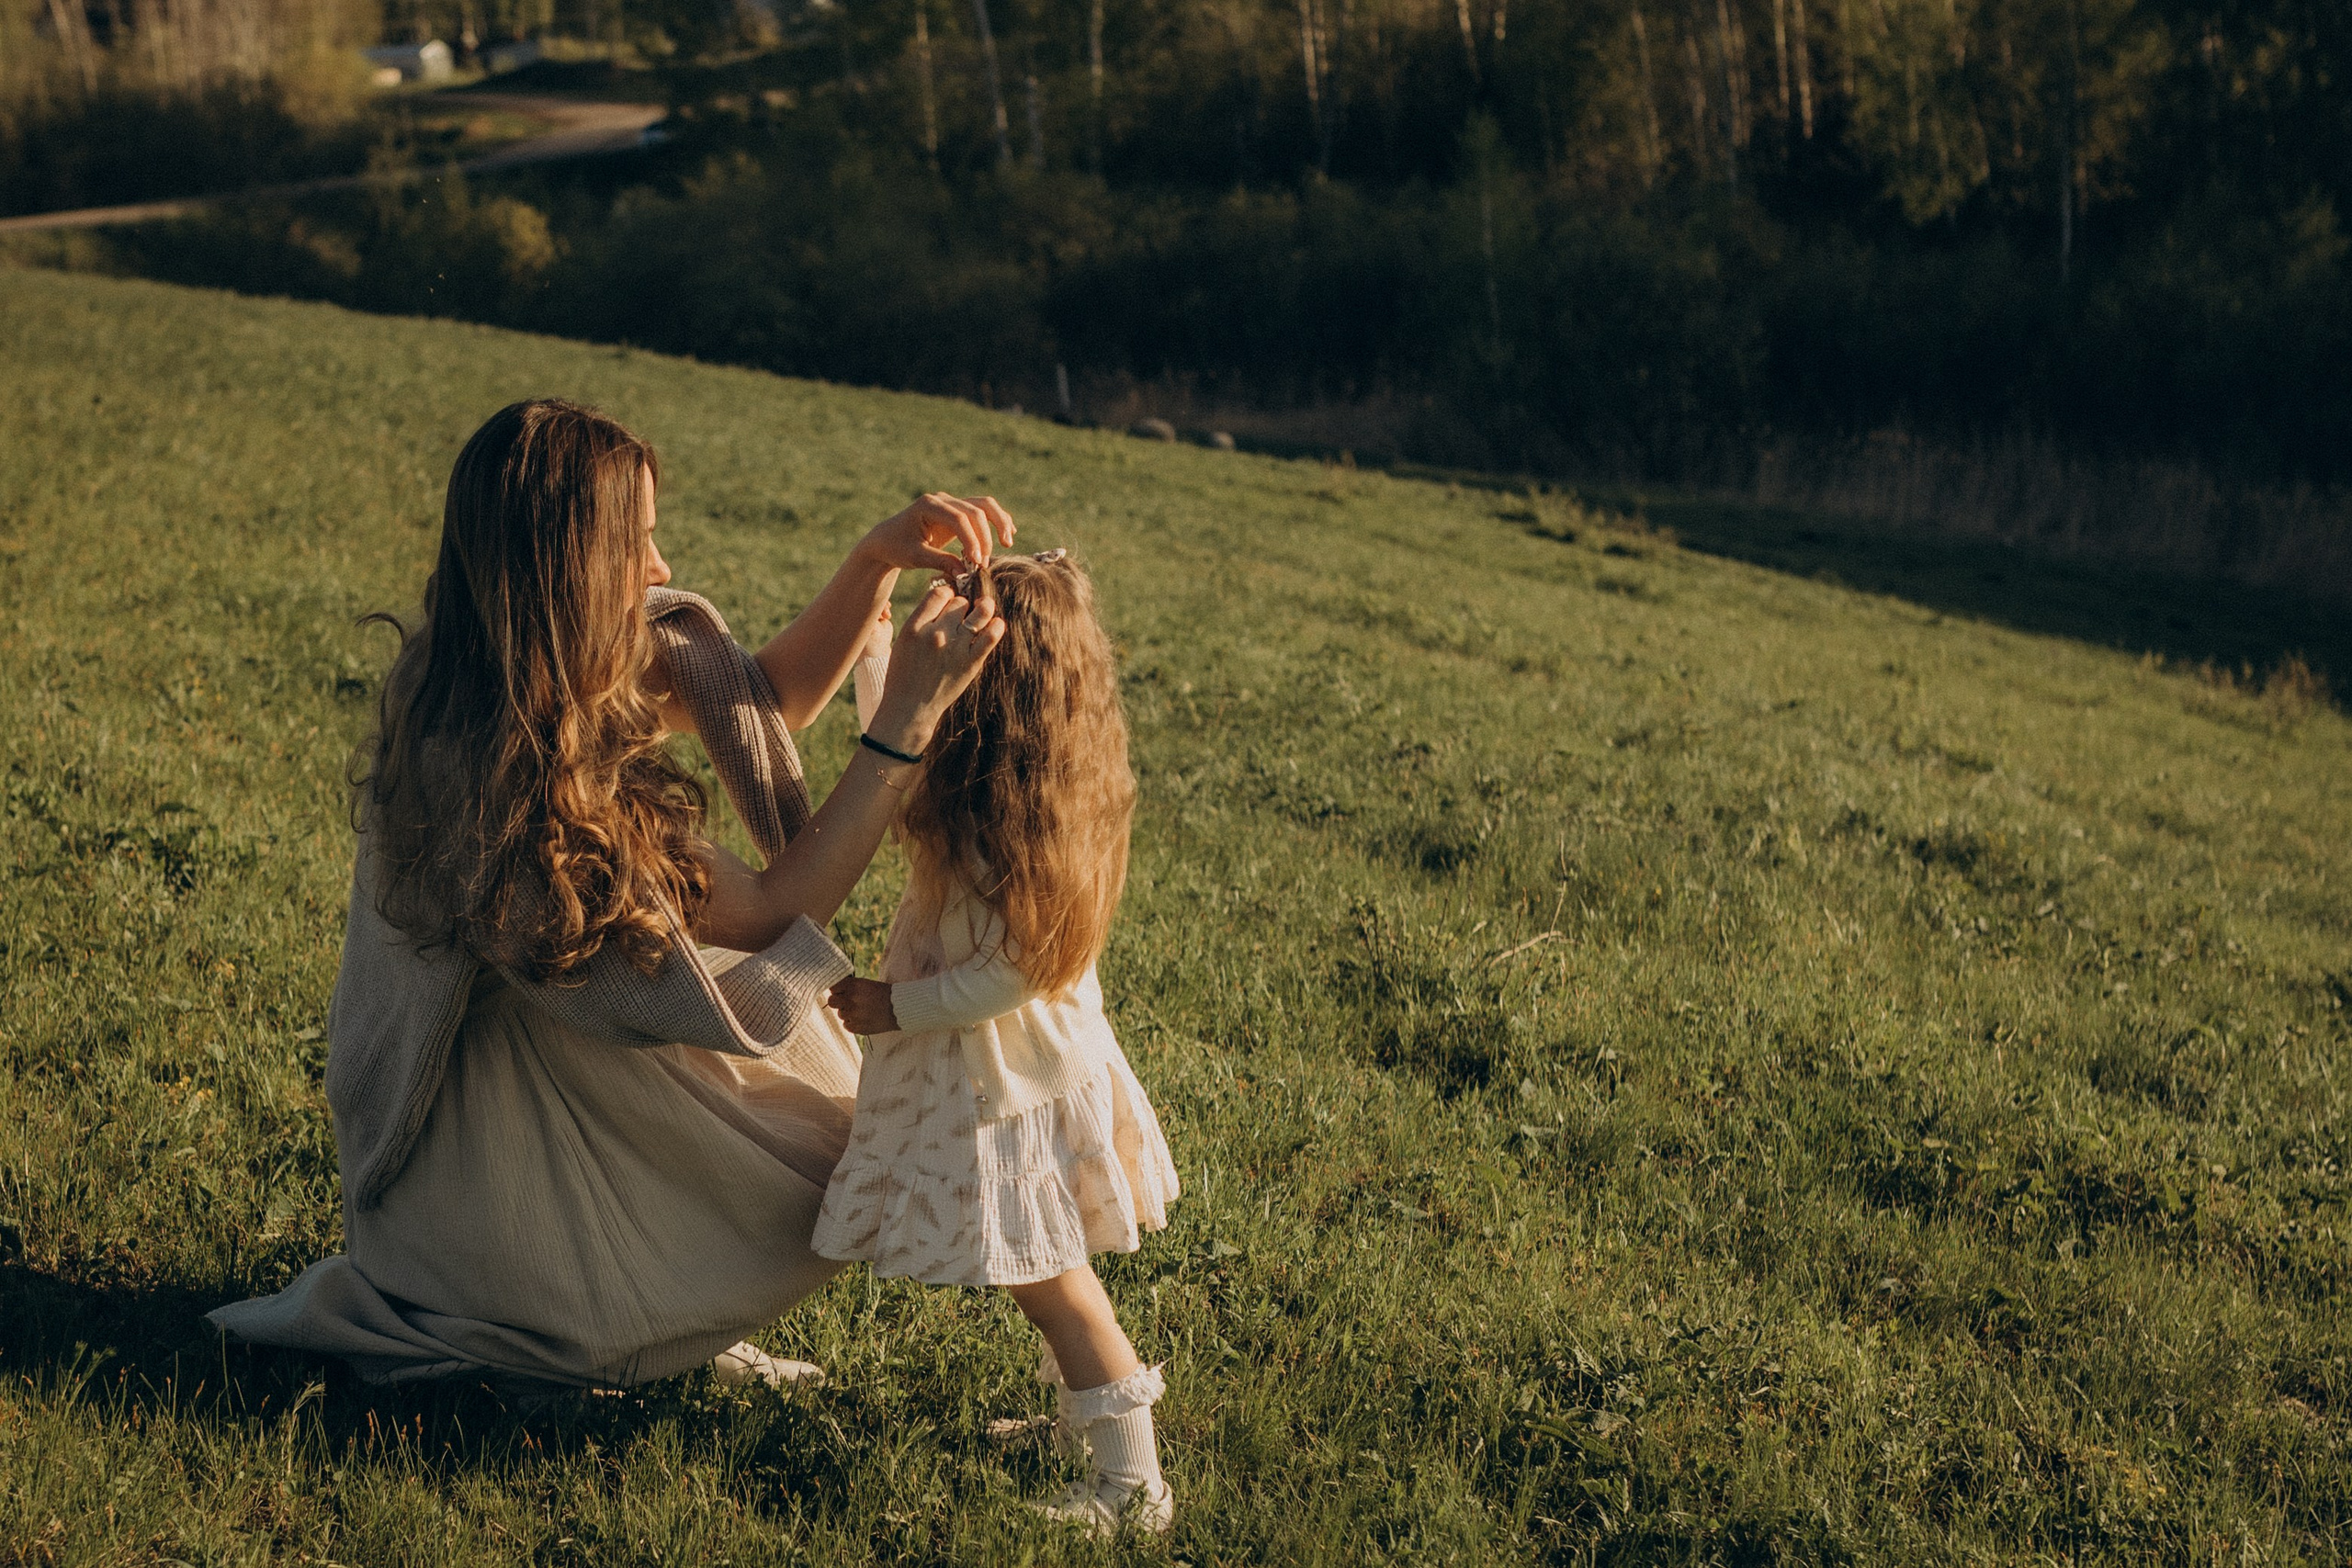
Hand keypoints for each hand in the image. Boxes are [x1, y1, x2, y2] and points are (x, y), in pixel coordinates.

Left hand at [828, 976, 898, 1033]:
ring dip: (848, 1013)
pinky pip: (846, 1025)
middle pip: (831, 1001)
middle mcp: (851, 1000)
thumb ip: (849, 986)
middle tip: (848, 1002)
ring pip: (840, 1014)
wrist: (898, 1009)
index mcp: (853, 986)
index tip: (841, 991)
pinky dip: (853, 1023)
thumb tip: (832, 990)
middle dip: (838, 1001)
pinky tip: (865, 1018)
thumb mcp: (866, 984)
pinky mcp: (856, 1027)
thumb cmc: (882, 994)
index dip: (837, 989)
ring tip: (863, 1011)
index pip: (832, 987)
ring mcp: (853, 1014)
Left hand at [857, 493, 1016, 577]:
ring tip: (1008, 542)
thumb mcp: (915, 557)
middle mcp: (942, 500)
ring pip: (984, 505)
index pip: (958, 518)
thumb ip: (940, 561)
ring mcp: (952, 503)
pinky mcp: (958, 512)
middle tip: (983, 564)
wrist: (888, 539)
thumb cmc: (897, 548)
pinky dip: (996, 521)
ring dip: (999, 522)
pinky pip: (983, 511)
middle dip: (985, 537)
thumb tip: (964, 572)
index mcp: (928, 505)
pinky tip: (1009, 534)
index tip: (976, 562)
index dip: (971, 540)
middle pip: (976, 509)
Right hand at [866, 580, 1005, 753]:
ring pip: (979, 613)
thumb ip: (923, 618)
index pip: (940, 593)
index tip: (949, 600)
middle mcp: (935, 634)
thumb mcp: (904, 640)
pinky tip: (996, 623)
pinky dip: (996, 626)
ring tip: (985, 608)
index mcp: (915, 626)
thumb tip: (946, 595)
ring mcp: (955, 648)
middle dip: (963, 604)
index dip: (948, 593)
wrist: (910, 707)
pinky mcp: (970, 663)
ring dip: (984, 607)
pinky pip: (990, 636)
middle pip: (960, 602)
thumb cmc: (904, 672)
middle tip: (962, 613)